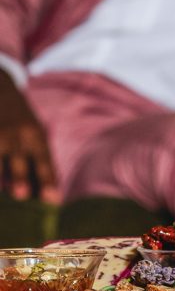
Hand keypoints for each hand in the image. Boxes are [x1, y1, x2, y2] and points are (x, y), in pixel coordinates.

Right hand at [0, 73, 58, 203]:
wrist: (2, 90)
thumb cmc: (22, 122)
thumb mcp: (36, 135)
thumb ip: (39, 160)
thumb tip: (44, 193)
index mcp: (36, 136)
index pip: (45, 161)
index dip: (49, 181)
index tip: (54, 200)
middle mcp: (17, 135)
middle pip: (19, 159)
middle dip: (20, 178)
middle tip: (22, 196)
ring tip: (1, 192)